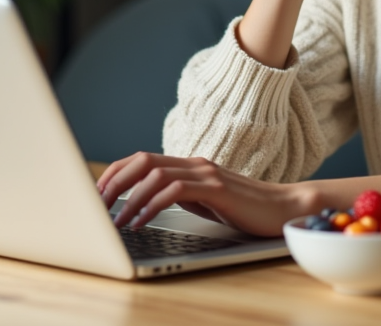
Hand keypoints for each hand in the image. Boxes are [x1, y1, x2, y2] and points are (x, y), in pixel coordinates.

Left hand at [96, 153, 313, 236]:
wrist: (282, 208)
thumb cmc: (244, 208)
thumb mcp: (203, 201)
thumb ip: (179, 195)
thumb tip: (145, 202)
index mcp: (189, 165)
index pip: (141, 159)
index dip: (115, 173)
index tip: (97, 193)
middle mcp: (195, 163)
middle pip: (142, 161)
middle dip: (114, 182)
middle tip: (97, 205)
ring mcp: (206, 173)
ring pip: (155, 174)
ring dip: (130, 198)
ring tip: (118, 221)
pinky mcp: (217, 187)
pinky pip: (176, 190)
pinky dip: (153, 205)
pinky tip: (143, 221)